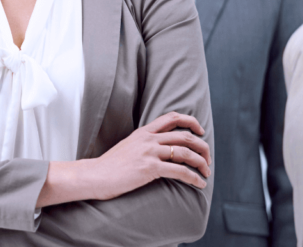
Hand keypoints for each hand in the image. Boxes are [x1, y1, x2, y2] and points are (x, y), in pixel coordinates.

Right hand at [84, 111, 209, 201]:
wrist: (94, 176)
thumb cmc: (109, 166)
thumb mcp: (127, 147)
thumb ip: (143, 144)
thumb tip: (158, 149)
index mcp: (144, 132)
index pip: (172, 117)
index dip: (191, 122)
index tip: (200, 131)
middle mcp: (149, 139)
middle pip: (185, 135)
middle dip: (202, 146)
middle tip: (208, 158)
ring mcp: (150, 152)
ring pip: (186, 152)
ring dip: (201, 163)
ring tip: (206, 172)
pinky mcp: (150, 168)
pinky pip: (180, 171)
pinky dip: (194, 177)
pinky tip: (199, 184)